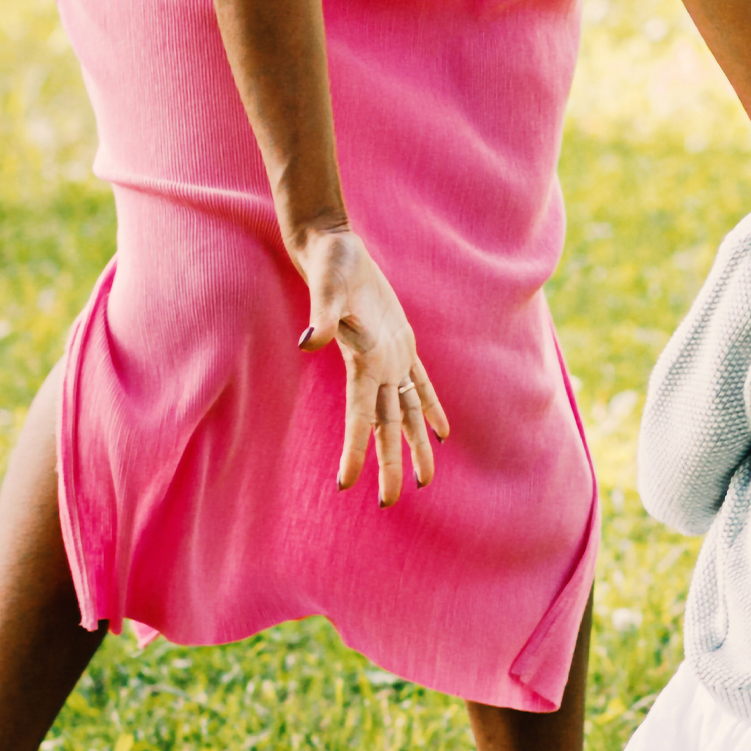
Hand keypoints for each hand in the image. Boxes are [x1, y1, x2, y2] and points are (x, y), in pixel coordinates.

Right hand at [295, 225, 450, 499]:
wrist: (333, 248)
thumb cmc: (329, 264)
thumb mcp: (328, 288)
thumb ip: (323, 315)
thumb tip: (309, 342)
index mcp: (361, 362)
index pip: (359, 417)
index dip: (355, 450)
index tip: (346, 484)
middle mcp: (375, 368)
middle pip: (386, 425)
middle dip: (389, 463)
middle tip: (389, 502)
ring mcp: (389, 357)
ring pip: (405, 411)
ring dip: (415, 444)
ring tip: (425, 479)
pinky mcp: (401, 341)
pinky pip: (419, 382)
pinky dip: (429, 406)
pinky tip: (440, 430)